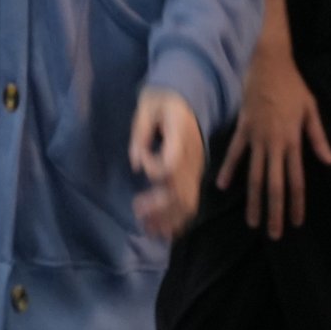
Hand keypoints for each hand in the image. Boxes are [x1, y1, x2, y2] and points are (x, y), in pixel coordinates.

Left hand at [130, 89, 205, 238]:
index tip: (141, 159)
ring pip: (188, 201)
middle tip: (137, 210)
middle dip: (159, 206)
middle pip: (181, 189)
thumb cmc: (163, 101)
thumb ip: (139, 133)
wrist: (188, 98)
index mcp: (182, 137)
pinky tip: (163, 231)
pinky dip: (178, 219)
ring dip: (167, 218)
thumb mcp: (147, 106)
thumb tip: (135, 164)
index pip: (172, 163)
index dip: (154, 167)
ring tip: (147, 228)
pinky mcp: (194, 176)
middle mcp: (192, 157)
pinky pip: (191, 202)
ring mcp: (195, 169)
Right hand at [216, 42, 330, 235]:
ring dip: (253, 200)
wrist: (267, 64)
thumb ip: (317, 137)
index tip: (296, 223)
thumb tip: (329, 162)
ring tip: (253, 222)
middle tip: (274, 234)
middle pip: (273, 184)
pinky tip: (223, 186)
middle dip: (275, 211)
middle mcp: (273, 144)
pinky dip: (229, 170)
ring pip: (254, 175)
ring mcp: (255, 138)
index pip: (296, 180)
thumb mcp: (311, 110)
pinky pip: (234, 153)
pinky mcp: (241, 129)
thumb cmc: (292, 86)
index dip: (296, 204)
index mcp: (292, 141)